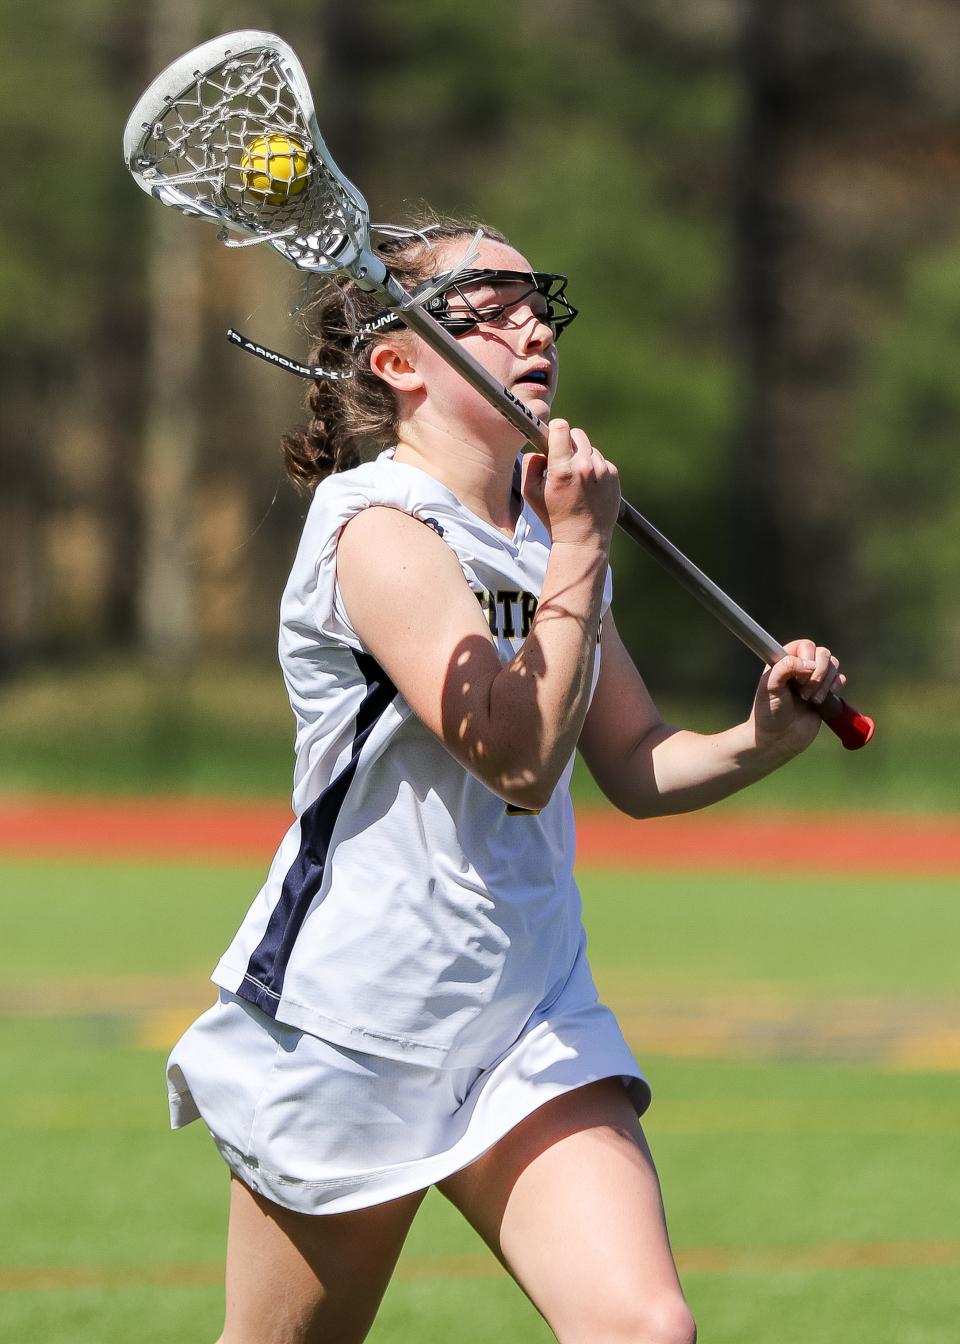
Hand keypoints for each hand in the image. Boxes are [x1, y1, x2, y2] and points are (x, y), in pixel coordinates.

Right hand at [521, 419, 620, 547]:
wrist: (582, 540)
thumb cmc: (553, 517)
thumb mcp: (530, 492)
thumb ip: (530, 464)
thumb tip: (539, 449)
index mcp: (563, 469)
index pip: (561, 429)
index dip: (554, 430)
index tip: (552, 437)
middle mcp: (585, 466)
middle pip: (577, 435)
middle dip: (567, 443)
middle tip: (562, 459)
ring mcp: (603, 470)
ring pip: (590, 449)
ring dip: (581, 457)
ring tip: (576, 480)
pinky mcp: (614, 476)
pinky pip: (601, 461)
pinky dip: (594, 468)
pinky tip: (588, 486)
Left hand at [750, 638, 846, 757]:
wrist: (778, 739)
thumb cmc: (768, 712)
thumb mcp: (770, 687)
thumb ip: (785, 668)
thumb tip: (810, 664)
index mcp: (784, 660)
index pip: (805, 646)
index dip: (806, 659)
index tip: (797, 679)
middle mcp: (800, 666)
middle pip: (823, 653)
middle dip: (818, 674)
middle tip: (804, 693)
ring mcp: (814, 678)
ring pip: (833, 664)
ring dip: (825, 683)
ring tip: (811, 700)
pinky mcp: (825, 692)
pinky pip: (840, 678)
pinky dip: (836, 685)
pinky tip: (823, 698)